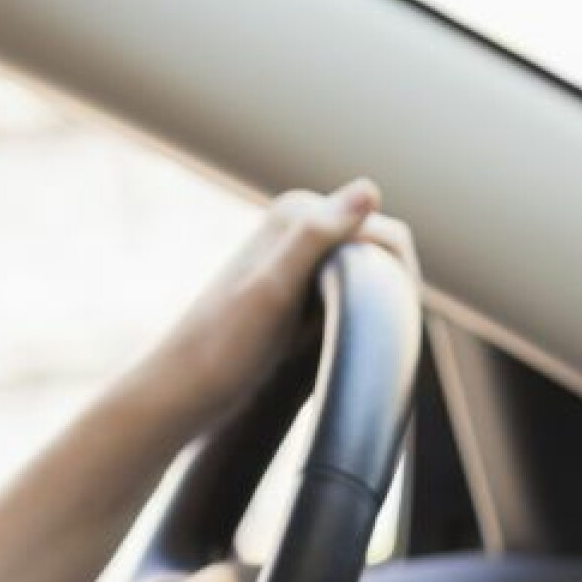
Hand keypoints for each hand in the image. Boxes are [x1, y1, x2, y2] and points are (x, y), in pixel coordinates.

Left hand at [137, 179, 416, 427]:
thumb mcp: (274, 290)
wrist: (184, 391)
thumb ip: (317, 236)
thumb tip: (371, 190)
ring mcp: (297, 262)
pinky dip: (356, 321)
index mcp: (297, 212)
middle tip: (369, 342)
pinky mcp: (295, 295)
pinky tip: (344, 348)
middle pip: (378, 255)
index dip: (397, 280)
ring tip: (357, 347)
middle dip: (387, 292)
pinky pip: (348, 300)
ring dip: (374, 309)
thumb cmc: (223, 347)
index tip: (382, 327)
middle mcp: (298, 228)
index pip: (386, 235)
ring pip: (366, 279)